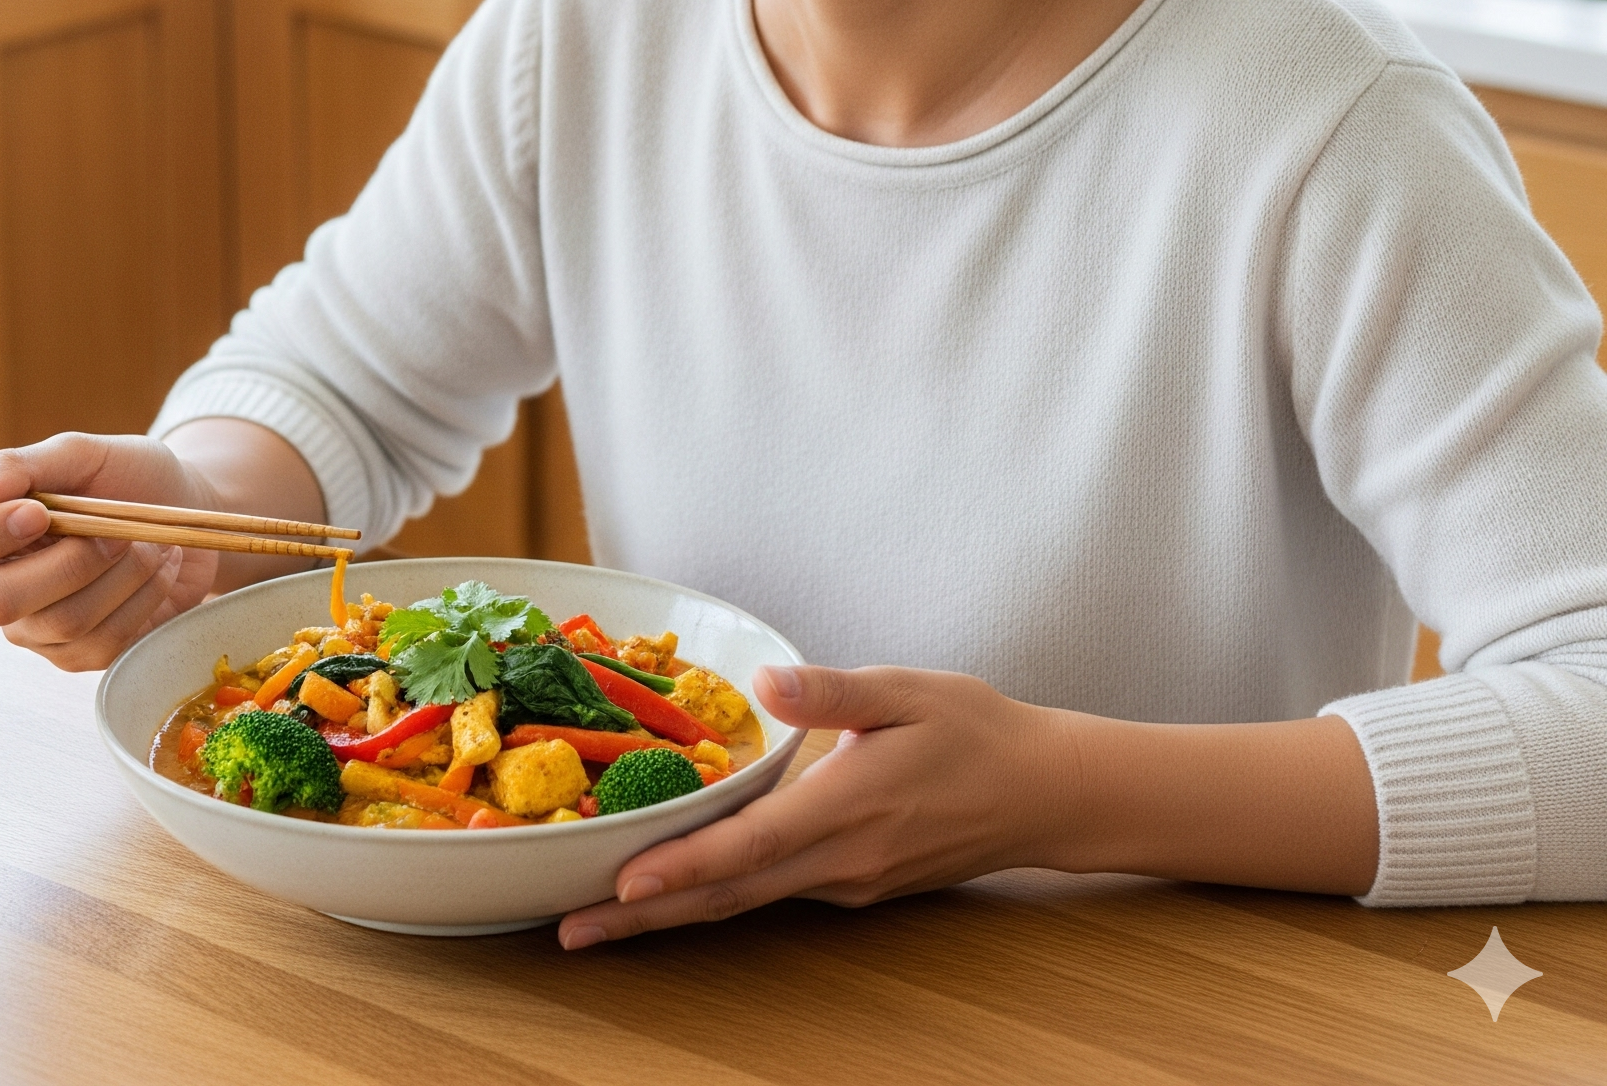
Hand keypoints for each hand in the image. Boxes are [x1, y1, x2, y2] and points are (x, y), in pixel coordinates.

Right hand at [0, 422, 322, 671]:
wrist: (192, 508)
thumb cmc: (131, 477)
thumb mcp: (83, 454)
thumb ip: (20, 466)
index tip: (38, 512)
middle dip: (72, 560)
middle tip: (119, 528)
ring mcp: (39, 632)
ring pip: (65, 620)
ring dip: (123, 572)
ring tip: (147, 541)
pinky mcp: (84, 656)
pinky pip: (106, 641)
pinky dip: (145, 595)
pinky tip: (157, 568)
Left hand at [557, 663, 1061, 948]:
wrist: (1042, 793)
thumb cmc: (974, 731)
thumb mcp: (903, 691)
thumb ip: (830, 692)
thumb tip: (767, 683)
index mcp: (846, 808)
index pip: (749, 847)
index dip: (681, 867)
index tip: (621, 882)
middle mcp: (839, 861)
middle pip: (727, 896)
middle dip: (644, 915)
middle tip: (570, 930)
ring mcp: (846, 881)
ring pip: (744, 901)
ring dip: (672, 911)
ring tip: (601, 914)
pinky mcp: (852, 883)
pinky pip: (771, 892)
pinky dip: (715, 894)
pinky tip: (677, 885)